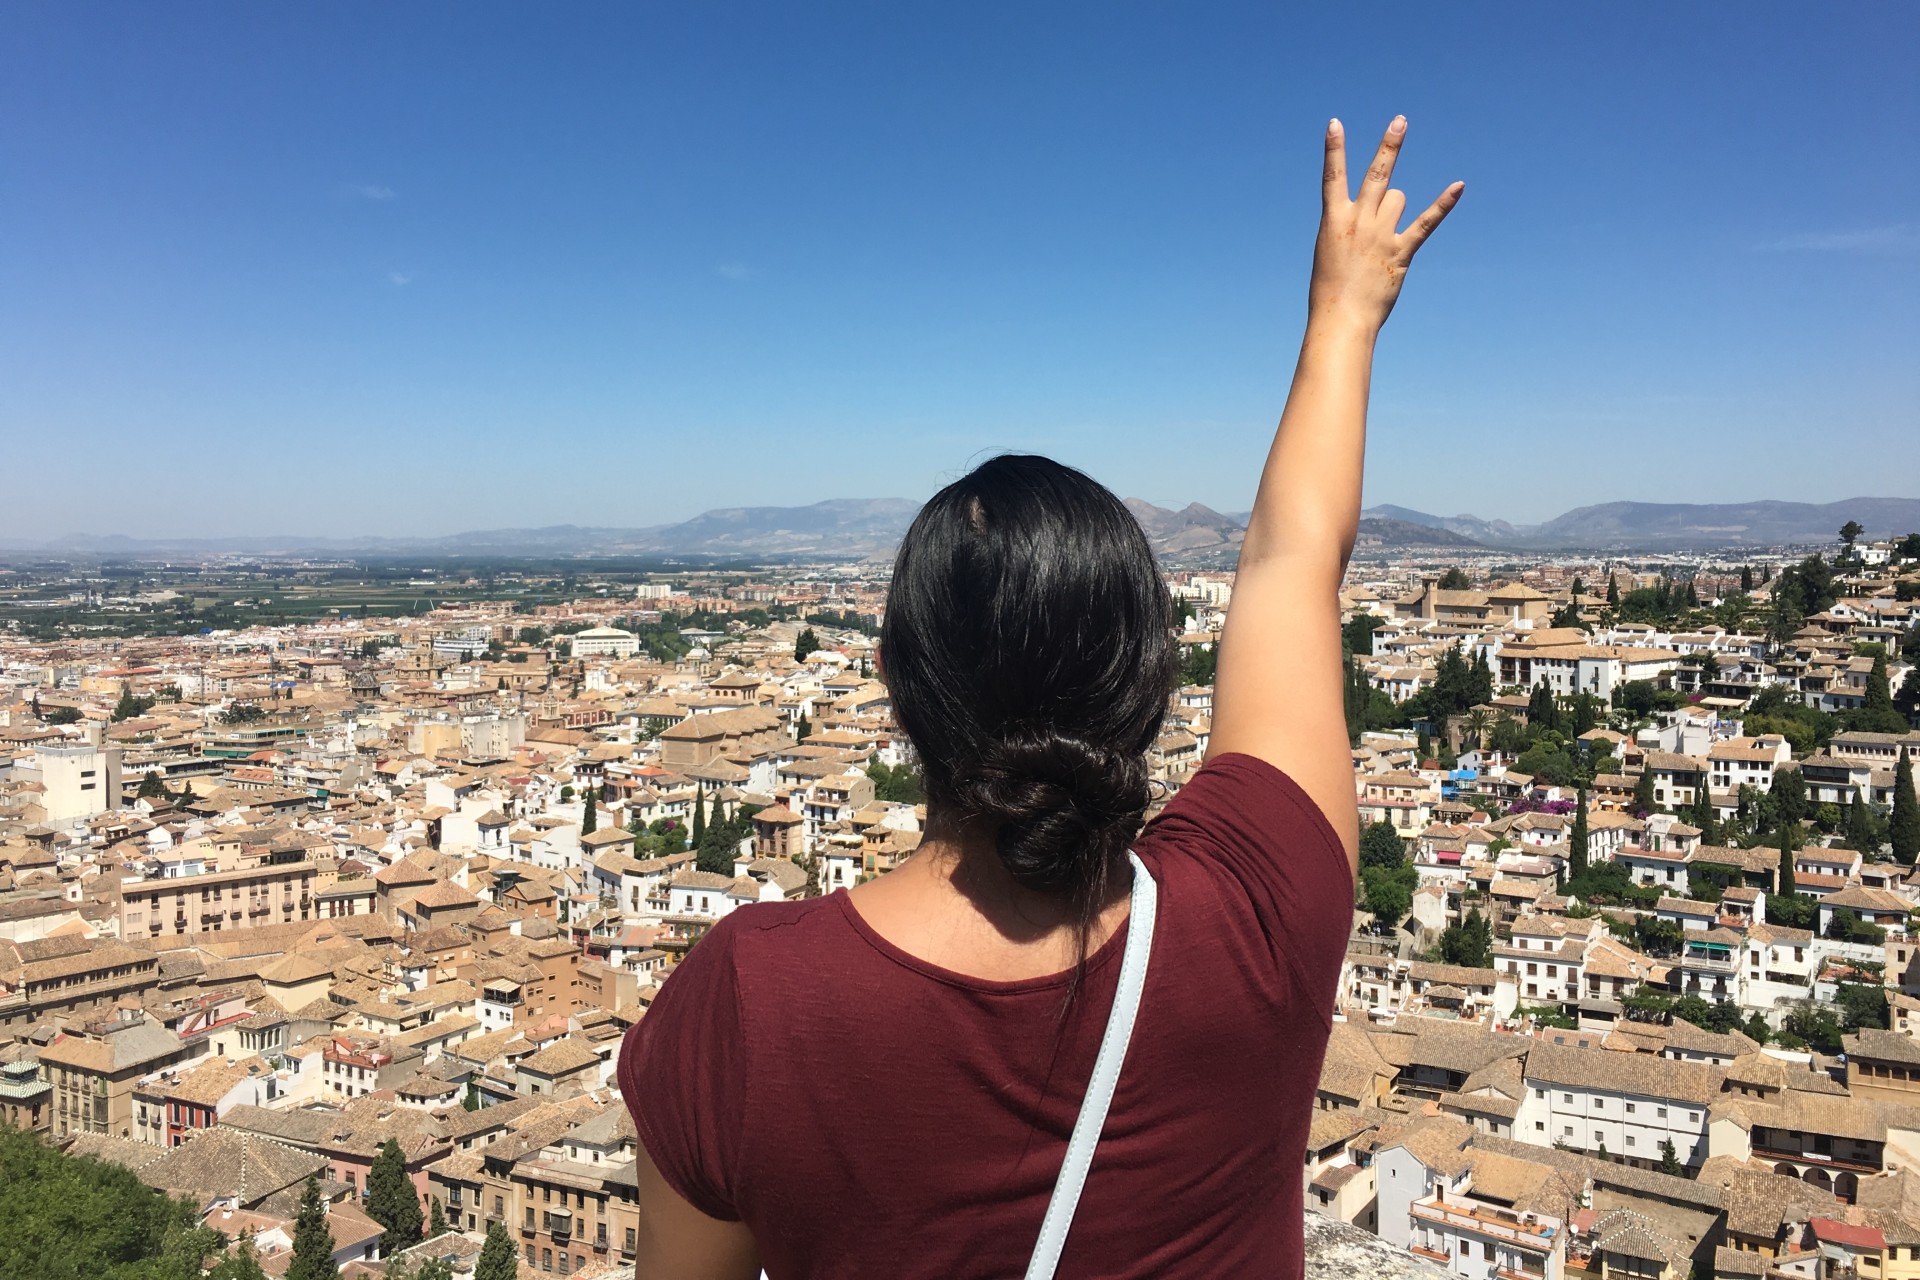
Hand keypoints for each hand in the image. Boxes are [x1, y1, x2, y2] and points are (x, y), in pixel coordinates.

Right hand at [1309, 116, 1461, 330]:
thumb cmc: (1331, 290)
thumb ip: (1352, 226)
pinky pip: (1426, 222)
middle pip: (1377, 174)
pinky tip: (1459, 186)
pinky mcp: (1401, 251)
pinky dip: (1443, 204)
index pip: (1332, 176)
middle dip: (1389, 146)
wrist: (1341, 319)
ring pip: (1398, 198)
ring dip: (1395, 206)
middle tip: (1400, 121)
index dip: (1333, 149)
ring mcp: (1380, 235)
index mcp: (1333, 221)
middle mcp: (1358, 221)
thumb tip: (1384, 204)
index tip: (1335, 123)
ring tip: (1381, 233)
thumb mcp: (1330, 251)